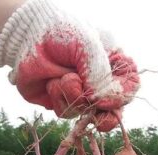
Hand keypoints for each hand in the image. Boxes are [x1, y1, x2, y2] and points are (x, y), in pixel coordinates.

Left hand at [0, 0, 139, 130]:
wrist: (27, 37)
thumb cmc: (61, 33)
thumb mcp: (87, 45)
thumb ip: (98, 72)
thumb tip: (98, 100)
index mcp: (113, 64)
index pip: (130, 85)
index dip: (121, 96)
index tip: (106, 98)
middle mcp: (99, 82)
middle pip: (113, 110)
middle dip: (106, 117)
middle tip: (99, 119)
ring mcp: (81, 94)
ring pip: (86, 112)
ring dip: (72, 96)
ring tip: (61, 76)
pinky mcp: (61, 102)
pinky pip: (66, 112)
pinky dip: (58, 98)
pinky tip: (50, 82)